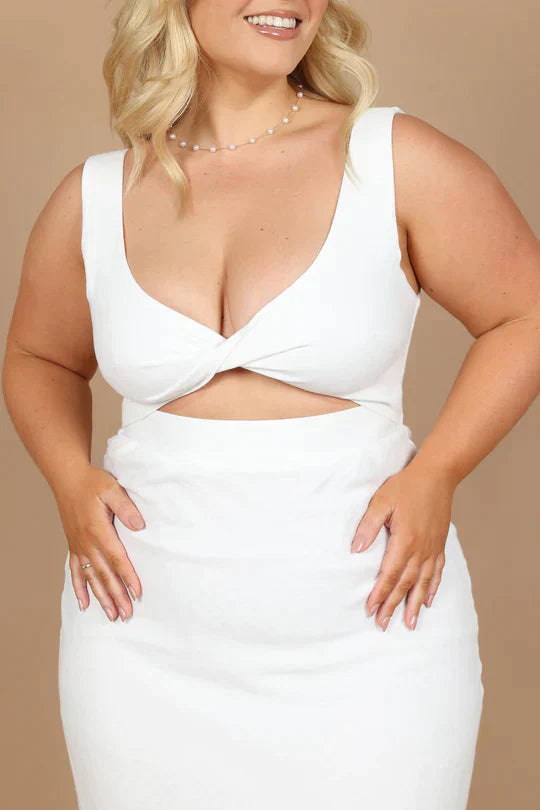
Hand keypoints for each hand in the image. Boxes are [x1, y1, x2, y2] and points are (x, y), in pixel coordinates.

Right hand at [56, 464, 145, 621]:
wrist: (68, 479)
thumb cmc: (92, 483)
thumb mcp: (112, 489)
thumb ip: (126, 507)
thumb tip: (140, 526)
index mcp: (98, 530)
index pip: (116, 558)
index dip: (128, 576)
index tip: (137, 592)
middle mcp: (86, 542)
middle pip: (104, 574)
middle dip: (116, 595)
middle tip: (127, 614)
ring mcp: (78, 546)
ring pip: (90, 577)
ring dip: (101, 597)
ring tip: (112, 615)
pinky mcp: (73, 546)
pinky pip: (75, 572)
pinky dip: (79, 589)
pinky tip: (84, 605)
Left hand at [351, 462, 453, 630]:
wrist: (437, 475)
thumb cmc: (406, 486)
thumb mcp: (381, 501)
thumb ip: (368, 526)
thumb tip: (356, 549)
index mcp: (404, 540)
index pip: (389, 574)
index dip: (380, 593)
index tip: (371, 610)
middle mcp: (421, 549)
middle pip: (406, 584)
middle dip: (393, 605)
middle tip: (384, 624)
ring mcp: (433, 548)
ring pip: (423, 583)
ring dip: (415, 604)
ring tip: (410, 623)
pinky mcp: (440, 544)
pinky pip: (437, 572)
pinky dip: (433, 588)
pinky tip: (430, 600)